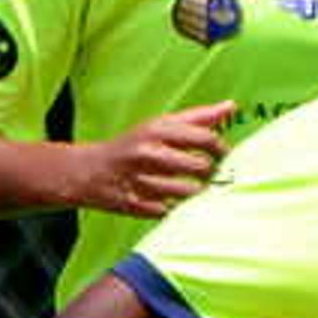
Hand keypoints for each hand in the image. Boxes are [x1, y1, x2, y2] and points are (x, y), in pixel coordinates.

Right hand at [74, 102, 234, 218]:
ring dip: (195, 193)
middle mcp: (148, 154)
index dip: (221, 149)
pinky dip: (174, 207)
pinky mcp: (135, 205)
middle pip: (201, 168)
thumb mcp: (159, 125)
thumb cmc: (132, 145)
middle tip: (206, 174)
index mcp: (156, 130)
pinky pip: (171, 210)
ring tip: (190, 188)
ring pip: (189, 193)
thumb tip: (230, 107)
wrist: (87, 171)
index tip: (224, 155)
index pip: (205, 139)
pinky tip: (168, 200)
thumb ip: (197, 117)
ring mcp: (140, 181)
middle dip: (210, 173)